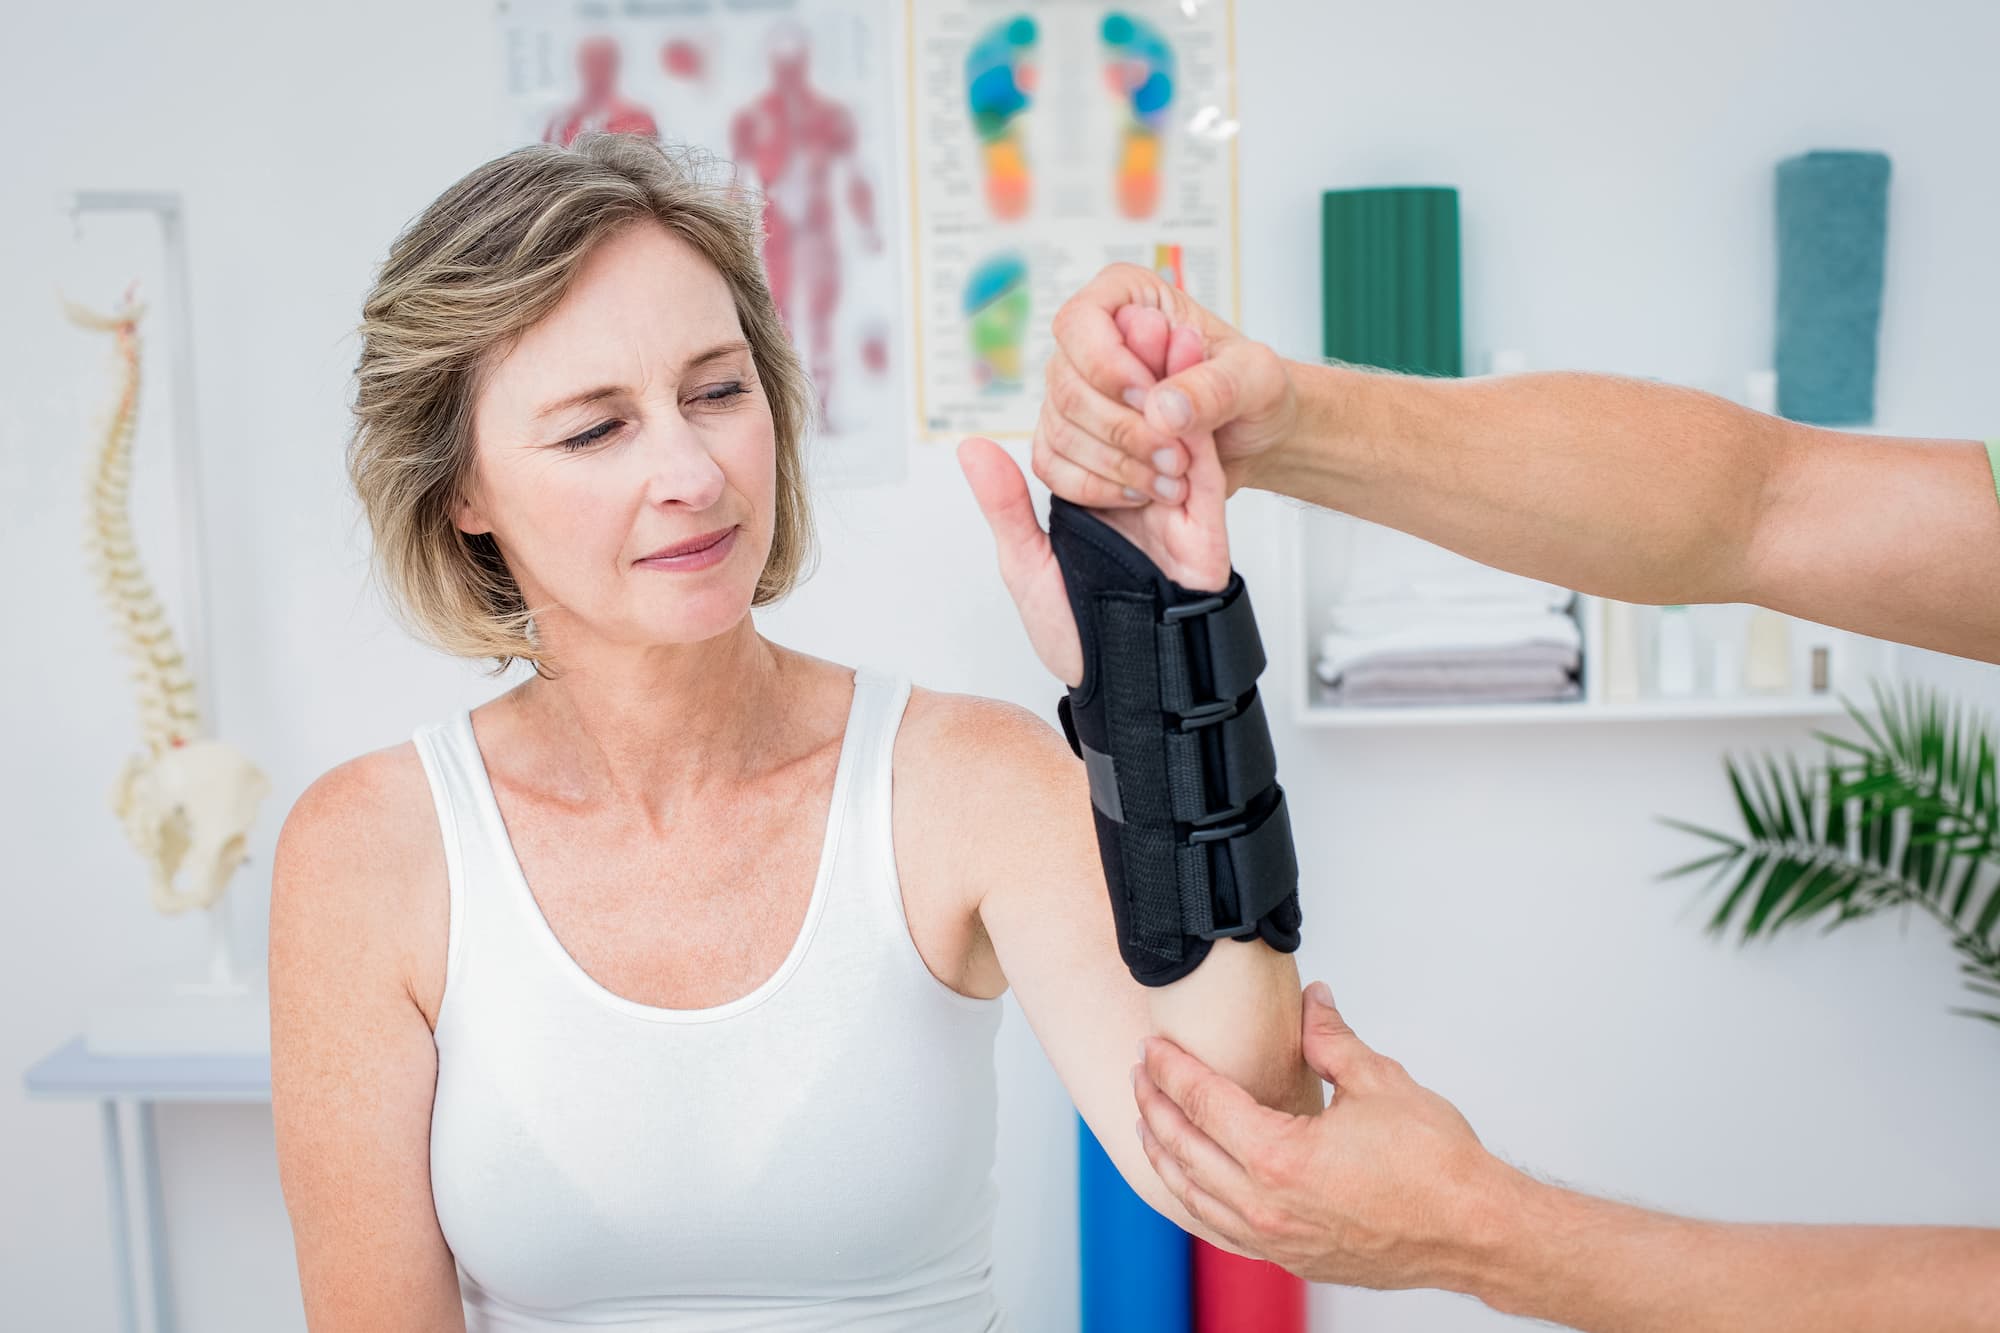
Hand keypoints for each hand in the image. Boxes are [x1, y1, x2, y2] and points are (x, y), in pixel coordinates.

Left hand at [962, 312, 1230, 684]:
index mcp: (1093, 494)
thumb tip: (972, 450)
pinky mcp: (1204, 525)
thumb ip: (1006, 506)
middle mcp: (1136, 490)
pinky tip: (1177, 408)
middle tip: (1132, 327)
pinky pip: (1206, 467)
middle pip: (1140, 414)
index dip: (1093, 379)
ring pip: (1176, 428)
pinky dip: (1194, 434)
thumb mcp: (1028, 566)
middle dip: (1132, 372)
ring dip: (1165, 388)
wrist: (1128, 688)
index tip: (1088, 340)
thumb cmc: (1083, 637)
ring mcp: (1173, 504)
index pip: (1093, 422)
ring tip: (1158, 338)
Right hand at [1040, 263, 1298, 505]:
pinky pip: (1054, 468)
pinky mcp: (1068, 441)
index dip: (1107, 366)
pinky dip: (1098, 488)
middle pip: (1068, 387)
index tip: (1151, 400)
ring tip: (1173, 479)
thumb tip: (1161, 408)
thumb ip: (1216, 386)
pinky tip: (1142, 491)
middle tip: (1178, 457)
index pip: (1080, 322)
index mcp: (1127, 300)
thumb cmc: (1252, 393)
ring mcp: (1072, 395)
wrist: (1251, 438)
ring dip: (1118, 465)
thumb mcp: (1257, 379)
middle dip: (1124, 431)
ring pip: (1060, 432)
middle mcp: (1089, 344)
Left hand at [1133, 981, 1509, 1290]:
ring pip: (1194, 1197)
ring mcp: (1278, 1241)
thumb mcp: (1378, 1080)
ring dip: (1165, 1157)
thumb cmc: (1438, 1167)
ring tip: (1149, 1125)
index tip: (1153, 1048)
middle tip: (1141, 1075)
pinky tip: (1192, 1184)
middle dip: (1155, 1107)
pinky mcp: (1295, 1259)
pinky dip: (1196, 1201)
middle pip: (1184, 1149)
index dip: (1172, 1069)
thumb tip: (1313, 1001)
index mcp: (1280, 1158)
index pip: (1203, 1103)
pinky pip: (1224, 1230)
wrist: (1477, 1231)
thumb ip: (1330, 1038)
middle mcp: (1267, 1206)